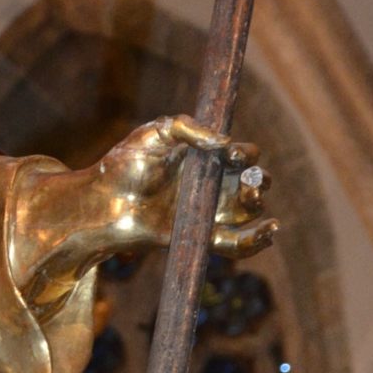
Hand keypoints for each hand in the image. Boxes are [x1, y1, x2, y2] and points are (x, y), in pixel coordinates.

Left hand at [95, 114, 275, 258]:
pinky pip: (236, 244)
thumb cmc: (124, 164)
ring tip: (251, 195)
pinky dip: (256, 241)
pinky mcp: (200, 238)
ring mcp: (207, 213)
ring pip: (247, 211)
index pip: (241, 156)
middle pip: (252, 183)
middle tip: (249, 179)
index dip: (245, 155)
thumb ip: (187, 127)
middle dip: (259, 180)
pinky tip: (269, 230)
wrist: (103, 202)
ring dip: (256, 204)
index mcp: (205, 159)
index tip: (231, 154)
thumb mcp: (154, 133)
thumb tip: (224, 142)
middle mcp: (211, 186)